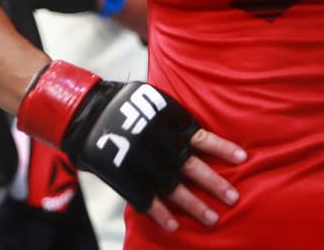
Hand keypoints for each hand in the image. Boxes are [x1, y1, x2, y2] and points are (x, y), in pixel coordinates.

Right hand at [17, 60, 245, 230]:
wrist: (81, 113)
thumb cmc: (122, 104)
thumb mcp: (151, 98)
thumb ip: (173, 116)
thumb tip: (201, 136)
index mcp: (162, 116)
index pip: (198, 135)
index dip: (221, 147)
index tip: (242, 159)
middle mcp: (152, 136)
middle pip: (189, 164)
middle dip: (213, 182)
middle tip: (233, 197)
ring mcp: (136, 157)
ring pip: (170, 185)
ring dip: (192, 204)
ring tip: (212, 218)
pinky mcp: (120, 173)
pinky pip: (143, 197)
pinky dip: (159, 212)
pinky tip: (174, 225)